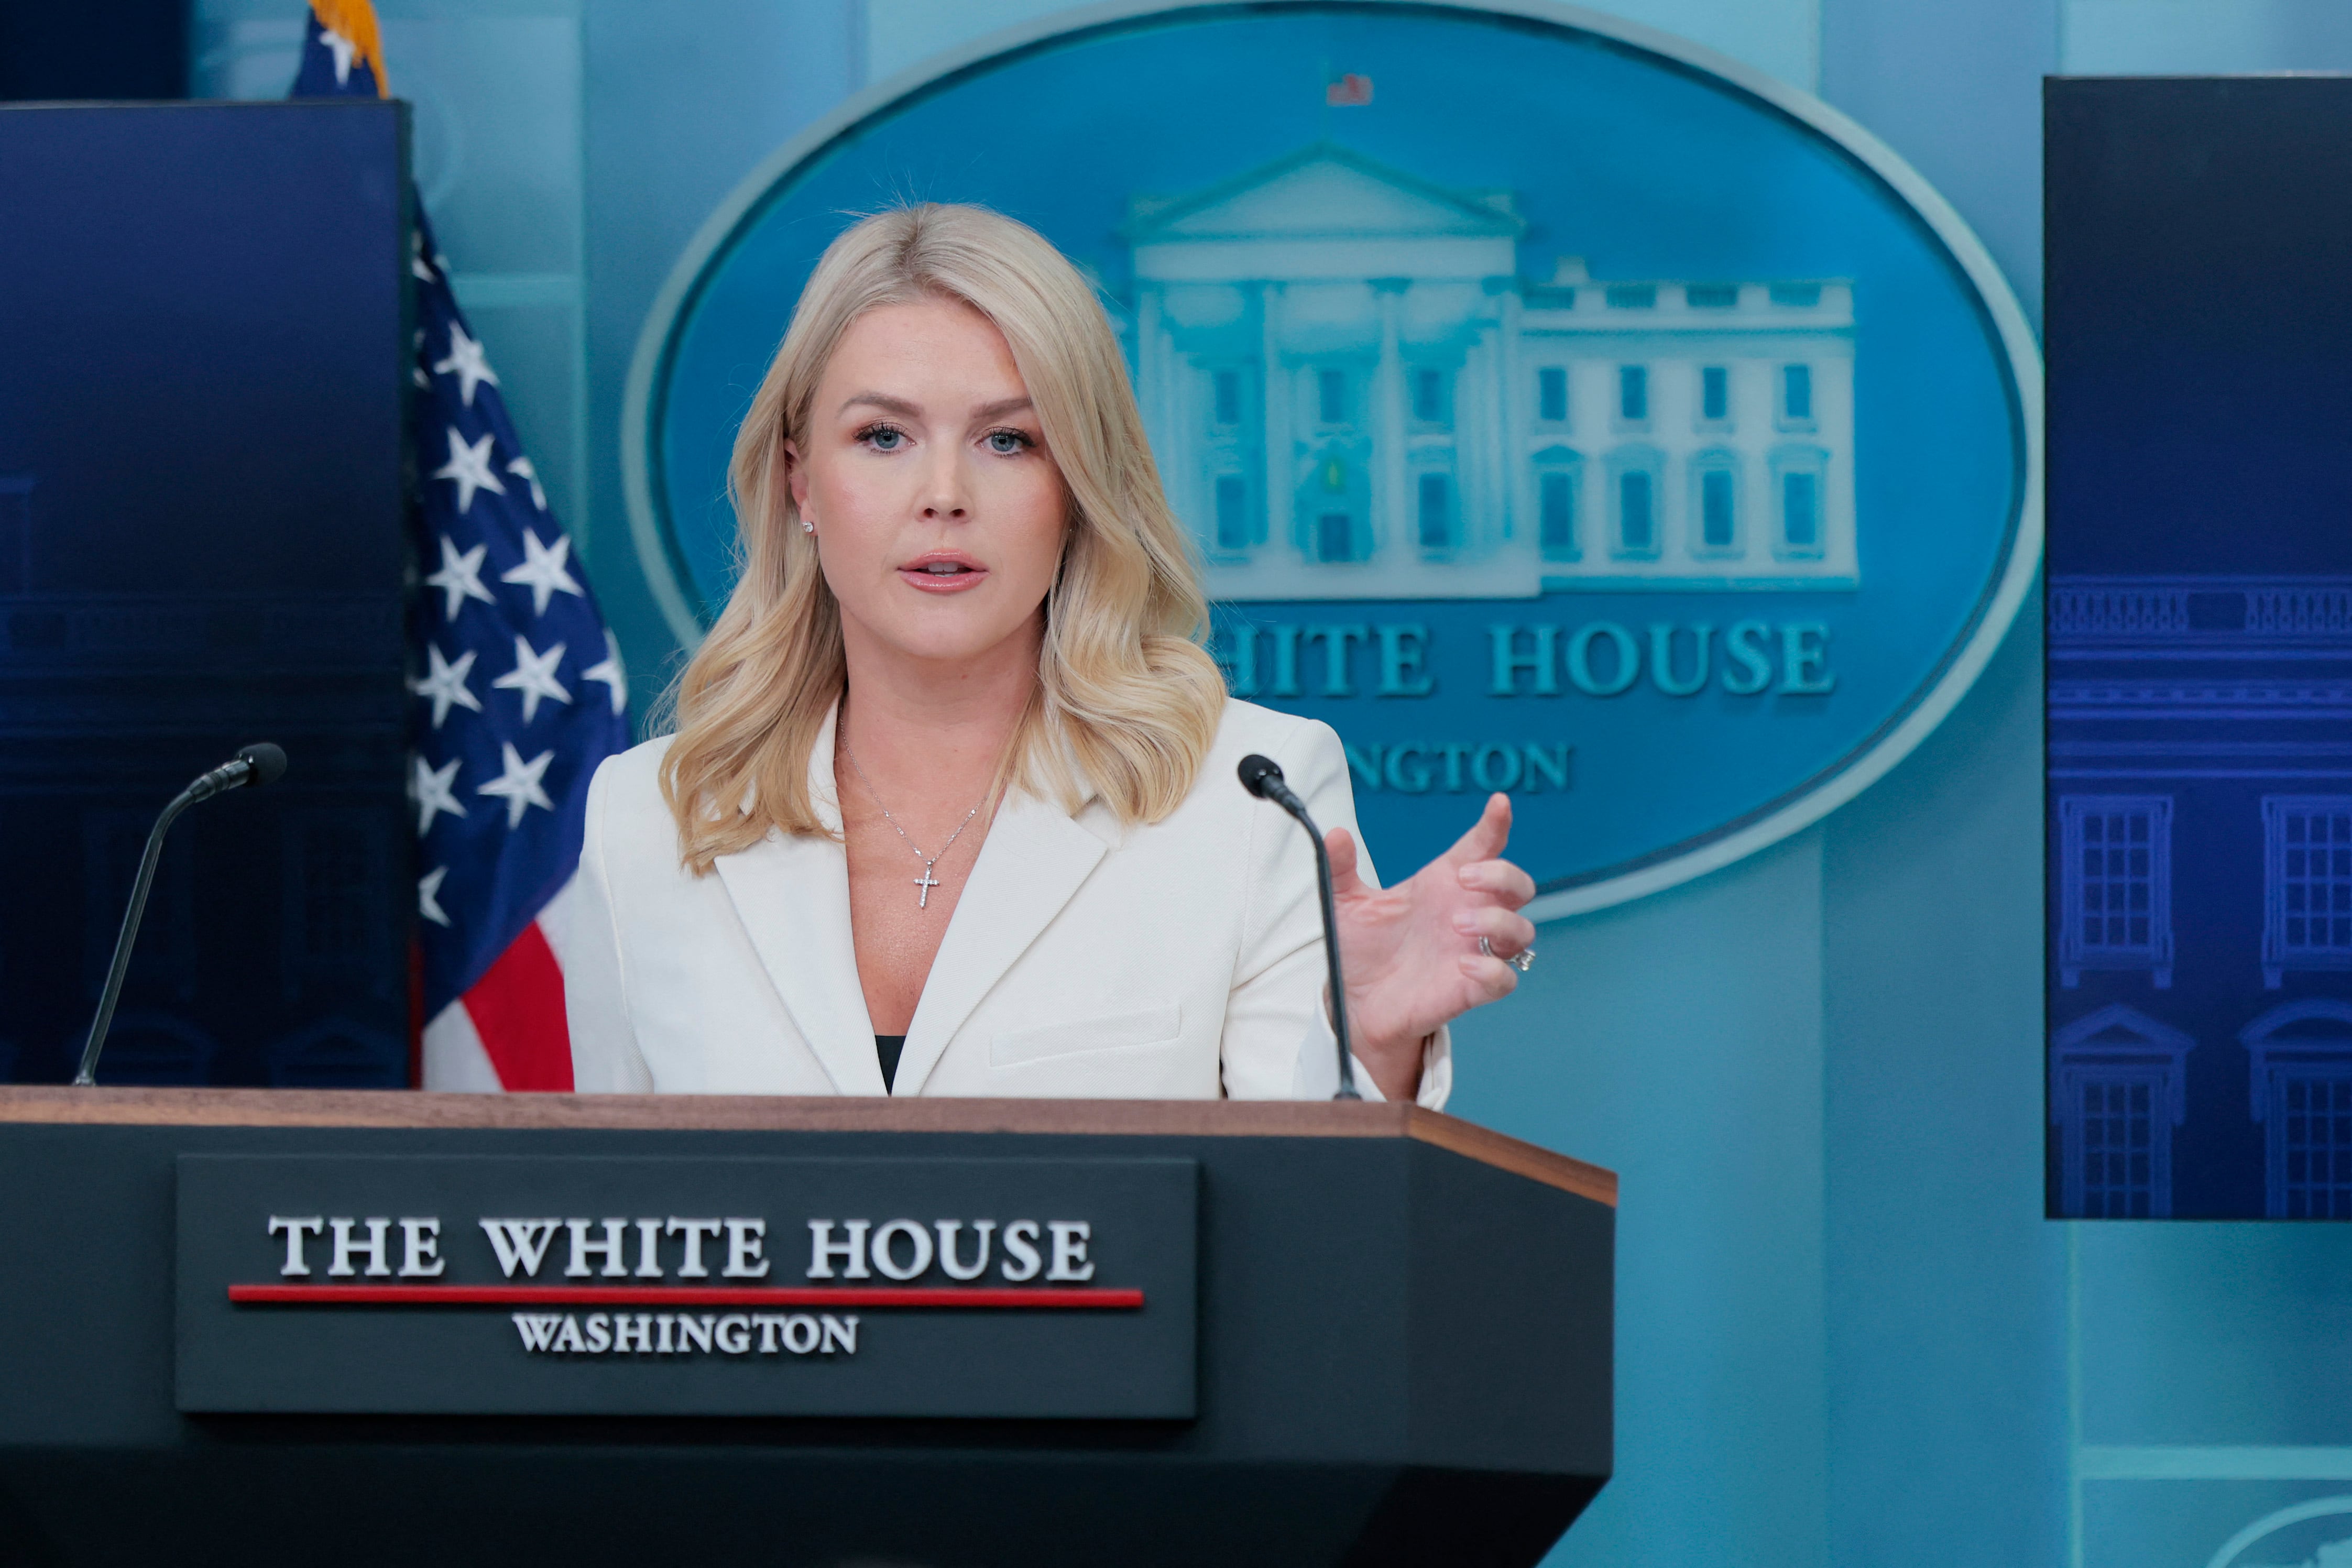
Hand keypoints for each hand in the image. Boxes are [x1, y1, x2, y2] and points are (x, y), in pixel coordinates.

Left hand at [1328, 793, 1536, 1100]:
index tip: (1499, 803)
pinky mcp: (1471, 989)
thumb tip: (1334, 834)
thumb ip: (1340, 868)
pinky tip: (1463, 965)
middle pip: (1518, 885)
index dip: (1496, 824)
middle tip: (1463, 879)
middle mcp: (1466, 913)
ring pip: (1521, 930)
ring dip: (1498, 921)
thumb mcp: (1344, 904)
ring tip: (1457, 924)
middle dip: (1502, 875)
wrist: (1355, 1001)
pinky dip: (1493, 970)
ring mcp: (1473, 951)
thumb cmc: (1361, 948)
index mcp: (1442, 885)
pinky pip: (1505, 978)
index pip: (1482, 847)